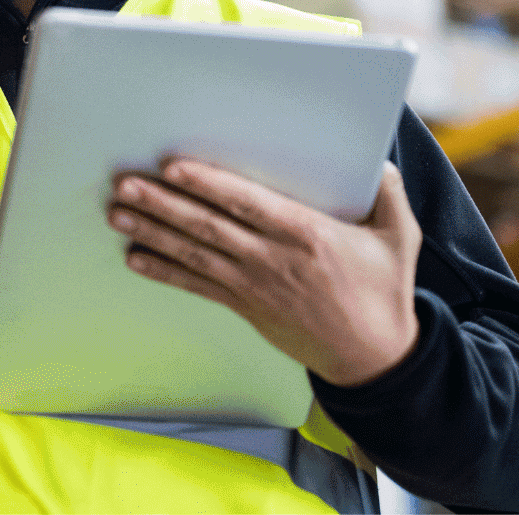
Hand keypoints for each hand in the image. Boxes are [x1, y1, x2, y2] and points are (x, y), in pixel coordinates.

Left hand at [106, 158, 421, 387]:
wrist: (373, 359)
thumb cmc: (384, 294)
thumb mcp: (400, 237)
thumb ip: (389, 193)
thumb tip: (380, 160)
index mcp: (307, 234)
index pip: (247, 203)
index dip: (208, 184)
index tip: (174, 167)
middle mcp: (272, 259)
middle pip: (208, 226)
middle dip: (163, 203)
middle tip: (124, 184)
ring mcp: (254, 285)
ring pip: (194, 253)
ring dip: (153, 231)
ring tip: (118, 212)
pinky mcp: (246, 306)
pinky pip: (197, 286)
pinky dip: (165, 271)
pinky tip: (134, 257)